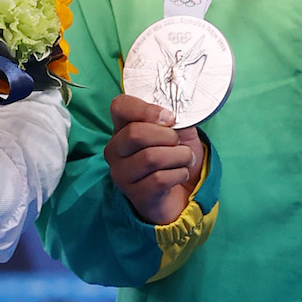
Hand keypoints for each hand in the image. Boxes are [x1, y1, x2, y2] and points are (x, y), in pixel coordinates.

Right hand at [105, 94, 206, 226]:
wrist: (185, 191)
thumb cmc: (176, 157)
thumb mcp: (179, 131)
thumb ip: (175, 119)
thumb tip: (174, 115)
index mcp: (122, 128)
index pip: (120, 106)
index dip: (146, 109)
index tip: (169, 118)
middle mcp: (115, 150)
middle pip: (134, 133)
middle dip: (168, 136)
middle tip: (178, 143)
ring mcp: (122, 174)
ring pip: (150, 158)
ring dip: (179, 156)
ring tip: (186, 158)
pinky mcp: (135, 194)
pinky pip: (159, 179)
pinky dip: (179, 174)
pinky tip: (181, 174)